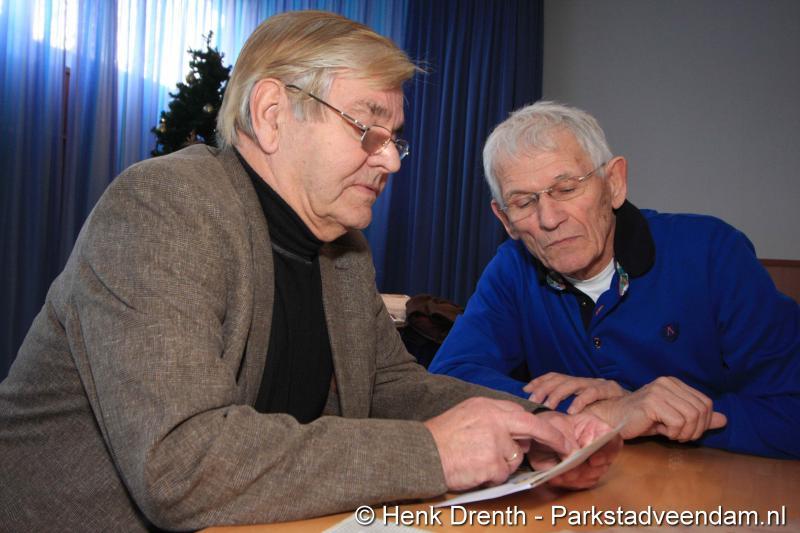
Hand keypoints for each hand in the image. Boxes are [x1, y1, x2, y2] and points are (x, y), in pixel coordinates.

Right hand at [424, 397, 575, 490]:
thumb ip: (493, 421)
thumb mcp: (467, 416)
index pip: (523, 415)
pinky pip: (501, 474)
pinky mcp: (491, 462)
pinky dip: (489, 476)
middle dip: (552, 439)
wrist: (421, 453)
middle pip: (532, 428)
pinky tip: (473, 469)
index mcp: (487, 406)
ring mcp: (494, 441)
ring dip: (501, 465)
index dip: (542, 428)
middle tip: (567, 448)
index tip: (558, 437)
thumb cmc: (441, 437)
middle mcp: (494, 419)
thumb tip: (518, 437)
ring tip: (476, 461)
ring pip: (514, 458)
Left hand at [524, 372, 627, 412]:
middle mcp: (587, 380)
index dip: (540, 381)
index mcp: (580, 384)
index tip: (525, 389)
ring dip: (558, 394)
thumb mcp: (587, 411)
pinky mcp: (610, 390)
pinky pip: (592, 392)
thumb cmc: (612, 414)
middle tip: (533, 400)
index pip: (556, 376)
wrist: (640, 410)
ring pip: (573, 383)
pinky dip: (580, 401)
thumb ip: (571, 411)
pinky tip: (572, 410)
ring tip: (548, 405)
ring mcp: (598, 383)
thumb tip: (550, 418)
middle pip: (561, 379)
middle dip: (544, 388)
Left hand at [526, 411, 621, 489]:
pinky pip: (581, 484)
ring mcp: (591, 463)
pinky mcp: (581, 475)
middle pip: (604, 463)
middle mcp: (597, 447)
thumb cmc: (548, 425)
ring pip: (593, 475)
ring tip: (560, 475)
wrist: (535, 437)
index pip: (612, 440)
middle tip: (570, 471)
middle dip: (587, 469)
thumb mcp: (553, 424)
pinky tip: (556, 478)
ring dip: (577, 478)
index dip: (607, 451)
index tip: (593, 461)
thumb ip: (563, 438)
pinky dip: (569, 483)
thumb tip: (573, 456)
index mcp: (596, 428)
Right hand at [584, 376, 726, 440]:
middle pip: (701, 410)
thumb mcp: (674, 418)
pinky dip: (674, 433)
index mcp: (674, 382)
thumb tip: (724, 420)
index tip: (688, 431)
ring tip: (671, 434)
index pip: (706, 403)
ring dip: (684, 433)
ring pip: (691, 417)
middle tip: (680, 436)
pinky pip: (678, 422)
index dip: (703, 422)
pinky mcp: (652, 402)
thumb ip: (698, 418)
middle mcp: (667, 382)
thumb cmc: (642, 420)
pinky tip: (662, 432)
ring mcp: (659, 391)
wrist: (613, 419)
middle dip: (695, 430)